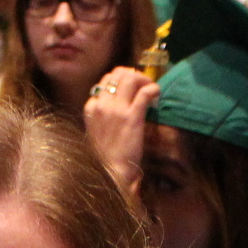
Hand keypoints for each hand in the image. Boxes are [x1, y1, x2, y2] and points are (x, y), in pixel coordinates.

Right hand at [81, 68, 157, 191]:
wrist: (110, 173)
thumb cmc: (105, 158)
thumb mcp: (96, 132)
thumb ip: (103, 116)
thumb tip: (119, 106)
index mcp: (91, 108)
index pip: (105, 82)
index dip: (120, 82)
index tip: (130, 91)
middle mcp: (101, 105)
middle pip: (117, 74)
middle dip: (132, 75)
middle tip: (142, 86)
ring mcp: (116, 109)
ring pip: (130, 77)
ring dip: (144, 79)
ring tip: (150, 89)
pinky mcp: (132, 116)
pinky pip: (144, 91)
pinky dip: (153, 88)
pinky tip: (157, 95)